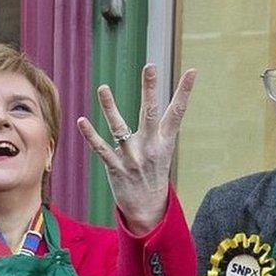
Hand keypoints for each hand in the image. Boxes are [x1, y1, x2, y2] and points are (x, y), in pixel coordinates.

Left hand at [77, 65, 196, 234]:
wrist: (148, 208)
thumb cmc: (154, 173)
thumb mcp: (164, 149)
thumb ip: (161, 127)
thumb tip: (168, 104)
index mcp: (165, 140)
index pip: (178, 111)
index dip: (185, 91)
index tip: (193, 71)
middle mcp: (150, 146)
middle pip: (151, 112)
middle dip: (150, 89)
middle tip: (150, 66)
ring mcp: (132, 157)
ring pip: (120, 128)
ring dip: (110, 108)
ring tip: (103, 87)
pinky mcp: (116, 167)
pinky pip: (102, 149)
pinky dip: (91, 135)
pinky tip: (82, 121)